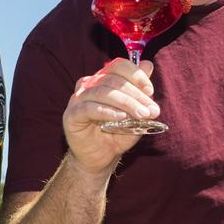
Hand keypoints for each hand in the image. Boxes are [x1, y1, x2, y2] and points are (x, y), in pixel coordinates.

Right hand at [63, 58, 159, 174]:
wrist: (100, 159)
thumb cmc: (116, 134)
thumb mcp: (134, 112)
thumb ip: (139, 90)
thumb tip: (148, 64)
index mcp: (103, 79)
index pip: (118, 66)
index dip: (135, 74)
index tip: (150, 91)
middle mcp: (88, 85)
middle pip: (113, 80)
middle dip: (136, 95)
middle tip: (151, 110)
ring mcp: (78, 99)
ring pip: (103, 92)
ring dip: (126, 103)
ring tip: (142, 115)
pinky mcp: (72, 114)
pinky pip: (89, 108)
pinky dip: (107, 111)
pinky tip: (121, 117)